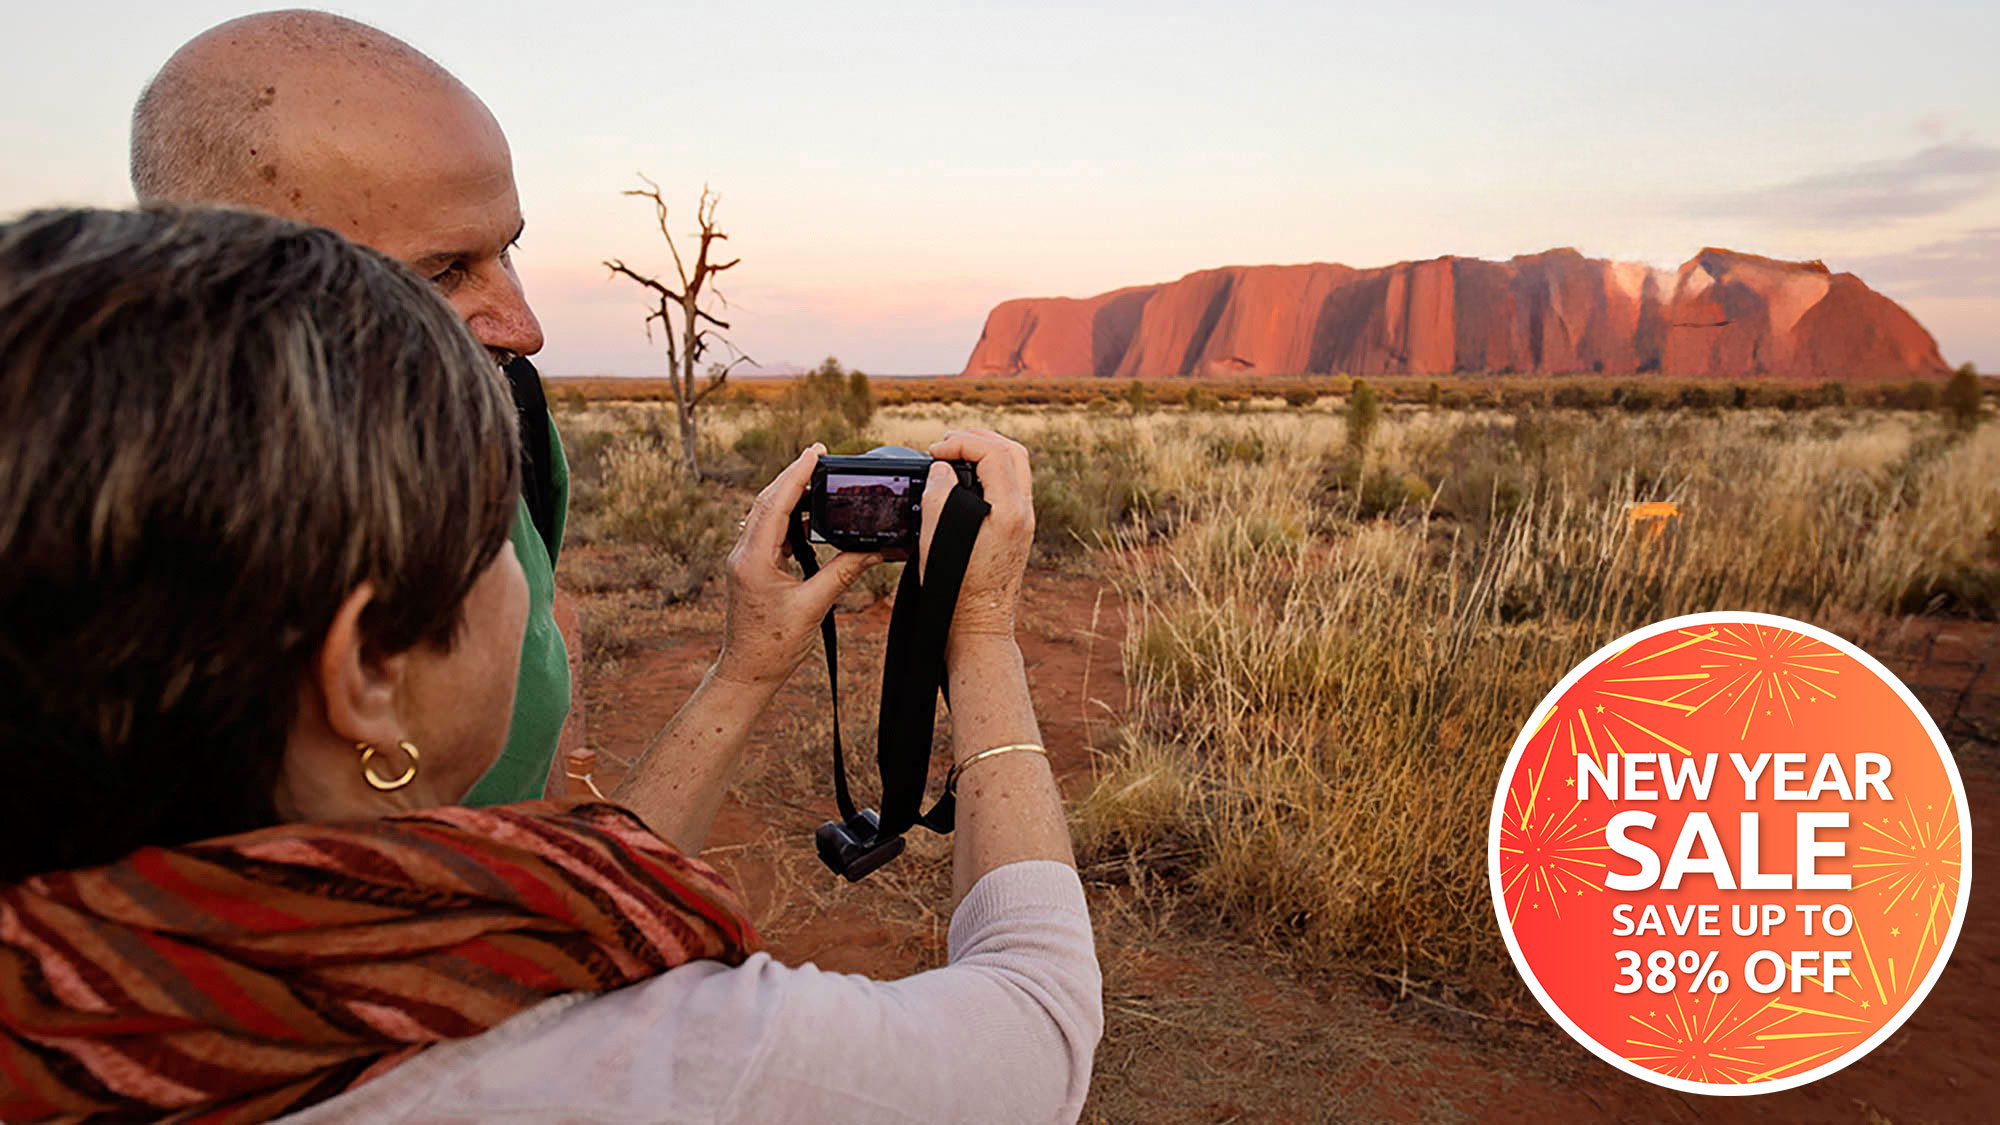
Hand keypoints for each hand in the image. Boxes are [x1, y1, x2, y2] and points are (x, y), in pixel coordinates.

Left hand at [715, 444, 881, 688]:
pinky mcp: (751, 568)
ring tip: (817, 478)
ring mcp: (745, 560)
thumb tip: (874, 549)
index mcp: (754, 560)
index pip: (776, 504)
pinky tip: (806, 515)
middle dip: (793, 476)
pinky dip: (787, 517)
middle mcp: (744, 554)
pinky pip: (768, 532)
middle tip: (819, 455)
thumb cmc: (774, 646)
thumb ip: (843, 572)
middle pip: (767, 501)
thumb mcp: (814, 607)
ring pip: (766, 514)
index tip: (815, 452)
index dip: (796, 475)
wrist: (747, 673)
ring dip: (789, 494)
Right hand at [920, 429, 1033, 654]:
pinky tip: (964, 481)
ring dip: (986, 453)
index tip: (934, 452)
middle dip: (977, 439)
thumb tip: (942, 469)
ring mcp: (1024, 522)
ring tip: (953, 456)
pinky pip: (1010, 486)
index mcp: (1010, 510)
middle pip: (1012, 451)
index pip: (993, 452)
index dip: (961, 443)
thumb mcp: (937, 537)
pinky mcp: (1017, 531)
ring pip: (1015, 467)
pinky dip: (989, 472)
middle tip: (946, 444)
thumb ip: (939, 494)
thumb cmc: (956, 588)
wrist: (978, 625)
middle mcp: (1024, 512)